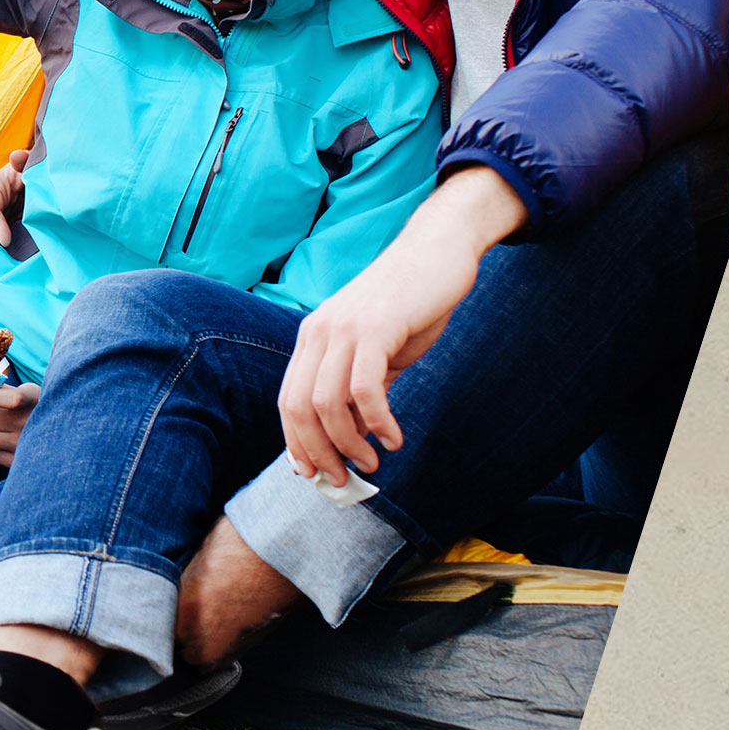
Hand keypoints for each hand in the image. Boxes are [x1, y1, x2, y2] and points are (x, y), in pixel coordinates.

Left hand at [276, 169, 523, 483]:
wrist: (439, 250)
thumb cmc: (412, 302)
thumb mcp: (379, 351)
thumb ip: (360, 389)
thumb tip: (352, 437)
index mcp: (313, 337)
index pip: (289, 401)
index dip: (297, 444)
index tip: (315, 474)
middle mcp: (320, 331)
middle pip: (300, 408)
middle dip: (319, 453)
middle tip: (342, 480)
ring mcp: (345, 328)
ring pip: (327, 403)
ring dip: (348, 444)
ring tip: (372, 464)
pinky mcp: (376, 327)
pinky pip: (365, 388)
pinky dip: (378, 422)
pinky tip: (394, 438)